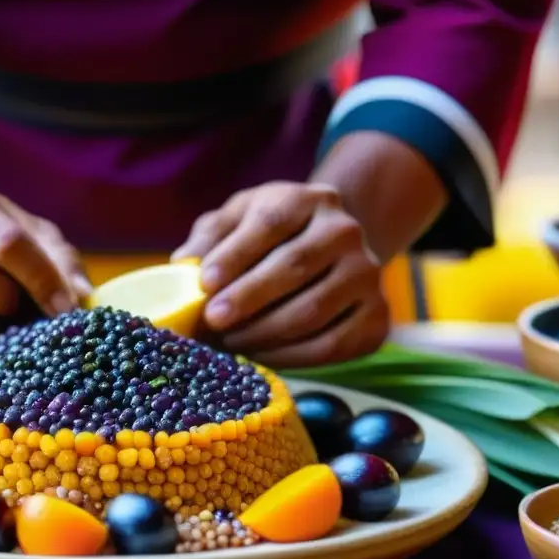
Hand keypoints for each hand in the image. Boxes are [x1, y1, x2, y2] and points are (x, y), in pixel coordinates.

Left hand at [173, 182, 389, 367]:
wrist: (331, 249)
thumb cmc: (270, 236)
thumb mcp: (238, 220)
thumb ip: (209, 237)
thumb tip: (181, 266)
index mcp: (307, 200)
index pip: (270, 224)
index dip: (235, 255)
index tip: (203, 284)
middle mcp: (344, 232)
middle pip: (294, 266)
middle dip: (247, 298)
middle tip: (211, 322)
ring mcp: (367, 274)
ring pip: (312, 311)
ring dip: (263, 333)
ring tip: (228, 343)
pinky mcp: (377, 316)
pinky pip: (331, 345)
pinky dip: (291, 358)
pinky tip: (260, 357)